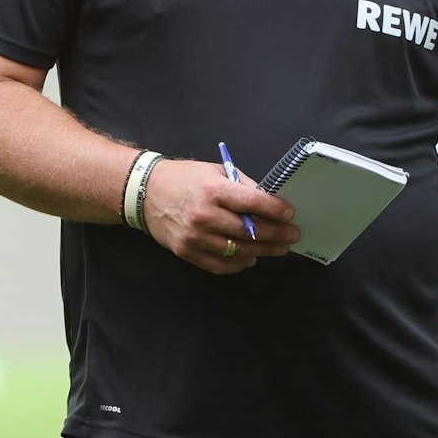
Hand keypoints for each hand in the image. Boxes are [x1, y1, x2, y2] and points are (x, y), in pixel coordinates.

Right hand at [141, 159, 297, 273]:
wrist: (145, 192)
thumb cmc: (184, 179)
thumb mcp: (215, 171)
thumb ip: (242, 186)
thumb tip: (270, 201)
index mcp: (214, 190)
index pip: (254, 203)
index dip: (277, 210)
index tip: (290, 214)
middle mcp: (205, 215)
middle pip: (251, 231)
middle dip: (277, 234)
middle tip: (292, 236)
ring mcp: (195, 237)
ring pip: (239, 251)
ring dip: (263, 251)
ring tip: (278, 248)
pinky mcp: (187, 252)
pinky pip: (221, 265)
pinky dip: (240, 264)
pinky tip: (251, 257)